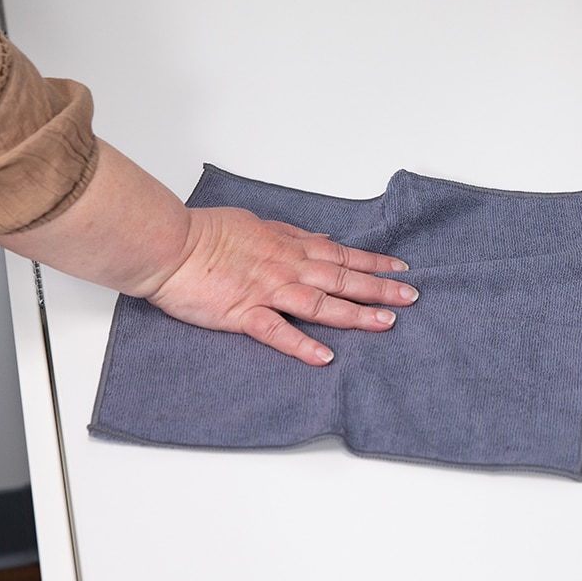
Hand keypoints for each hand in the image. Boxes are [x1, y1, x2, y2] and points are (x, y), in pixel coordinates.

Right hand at [147, 206, 417, 365]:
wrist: (169, 245)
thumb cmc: (207, 232)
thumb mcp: (259, 223)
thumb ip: (293, 234)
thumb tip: (322, 239)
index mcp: (289, 247)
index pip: (342, 255)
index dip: (374, 262)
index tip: (401, 269)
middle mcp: (286, 268)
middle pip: (342, 279)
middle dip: (380, 289)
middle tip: (411, 298)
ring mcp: (267, 292)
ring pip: (321, 304)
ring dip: (355, 314)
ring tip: (386, 324)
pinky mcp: (243, 314)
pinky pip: (278, 332)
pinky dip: (302, 344)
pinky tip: (326, 357)